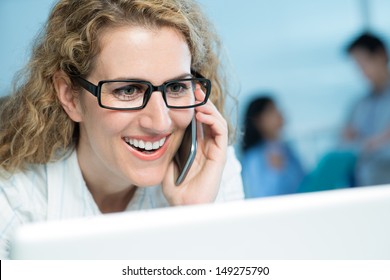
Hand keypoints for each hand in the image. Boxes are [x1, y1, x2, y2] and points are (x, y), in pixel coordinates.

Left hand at [162, 87, 227, 204]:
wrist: (183, 205)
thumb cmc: (175, 187)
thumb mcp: (167, 160)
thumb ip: (169, 146)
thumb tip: (161, 128)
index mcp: (196, 146)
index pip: (199, 121)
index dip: (195, 106)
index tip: (185, 92)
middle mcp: (207, 146)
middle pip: (209, 117)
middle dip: (203, 101)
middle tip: (193, 88)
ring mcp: (215, 150)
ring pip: (217, 121)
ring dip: (208, 107)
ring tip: (197, 98)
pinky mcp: (219, 155)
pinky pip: (221, 132)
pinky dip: (213, 119)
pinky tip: (201, 113)